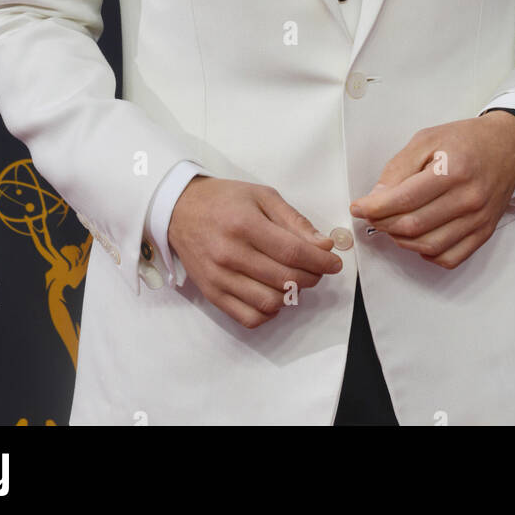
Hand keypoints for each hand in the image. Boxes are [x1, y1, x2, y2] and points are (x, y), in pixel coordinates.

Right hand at [167, 177, 341, 328]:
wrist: (180, 210)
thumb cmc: (225, 200)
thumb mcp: (262, 196)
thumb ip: (294, 221)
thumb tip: (323, 245)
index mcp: (245, 224)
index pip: (292, 252)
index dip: (320, 261)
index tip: (334, 263)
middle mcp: (230, 254)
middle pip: (285, 278)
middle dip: (312, 277)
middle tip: (317, 268)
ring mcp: (219, 278)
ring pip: (270, 302)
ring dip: (292, 295)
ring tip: (294, 279)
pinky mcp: (212, 294)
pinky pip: (249, 317)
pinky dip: (269, 312)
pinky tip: (273, 294)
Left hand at [349, 113, 514, 269]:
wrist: (507, 145)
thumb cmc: (466, 140)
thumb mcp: (426, 139)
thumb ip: (399, 167)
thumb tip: (378, 196)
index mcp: (452, 170)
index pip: (404, 199)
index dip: (374, 207)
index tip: (359, 207)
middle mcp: (468, 198)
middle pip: (414, 225)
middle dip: (383, 223)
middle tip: (372, 214)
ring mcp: (478, 219)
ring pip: (429, 246)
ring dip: (402, 240)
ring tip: (392, 225)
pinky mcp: (484, 232)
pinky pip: (451, 258)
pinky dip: (428, 254)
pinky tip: (418, 239)